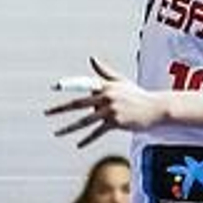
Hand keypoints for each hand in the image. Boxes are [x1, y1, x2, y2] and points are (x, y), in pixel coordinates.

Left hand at [44, 57, 166, 146]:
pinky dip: (87, 139)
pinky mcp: (116, 122)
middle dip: (60, 109)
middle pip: (78, 103)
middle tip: (46, 113)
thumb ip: (104, 71)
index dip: (68, 85)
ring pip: (85, 120)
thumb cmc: (137, 95)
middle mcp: (106, 96)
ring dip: (69, 127)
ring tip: (56, 133)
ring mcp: (111, 110)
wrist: (156, 108)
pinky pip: (97, 132)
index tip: (54, 87)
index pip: (83, 84)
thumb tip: (92, 58)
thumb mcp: (120, 81)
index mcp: (105, 85)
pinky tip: (78, 144)